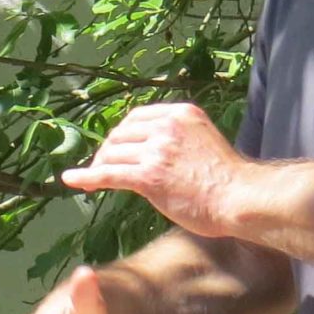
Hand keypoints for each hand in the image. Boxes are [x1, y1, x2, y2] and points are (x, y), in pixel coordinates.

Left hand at [61, 102, 248, 236]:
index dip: (121, 133)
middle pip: (121, 134)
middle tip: (103, 165)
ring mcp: (157, 151)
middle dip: (109, 149)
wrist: (241, 199)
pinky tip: (72, 180)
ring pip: (113, 154)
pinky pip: (108, 174)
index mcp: (182, 114)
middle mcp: (167, 127)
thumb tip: (153, 148)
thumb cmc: (228, 179)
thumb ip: (179, 138)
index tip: (115, 147)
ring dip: (100, 166)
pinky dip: (87, 177)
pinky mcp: (149, 177)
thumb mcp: (204, 141)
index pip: (137, 117)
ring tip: (94, 179)